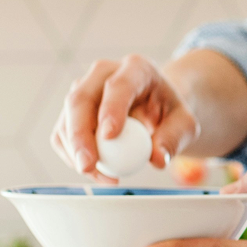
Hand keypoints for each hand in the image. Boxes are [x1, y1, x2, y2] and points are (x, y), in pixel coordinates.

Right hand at [52, 55, 199, 181]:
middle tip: (88, 166)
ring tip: (106, 178)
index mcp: (136, 69)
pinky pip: (62, 136)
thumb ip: (174, 138)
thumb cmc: (170, 114)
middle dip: (79, 135)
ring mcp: (83, 90)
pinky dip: (73, 157)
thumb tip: (157, 158)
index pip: (119, 85)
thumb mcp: (185, 124)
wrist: (156, 108)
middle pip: (80, 99)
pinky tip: (96, 172)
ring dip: (77, 153)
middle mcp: (103, 73)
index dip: (111, 109)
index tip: (109, 136)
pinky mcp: (71, 111)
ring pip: (66, 120)